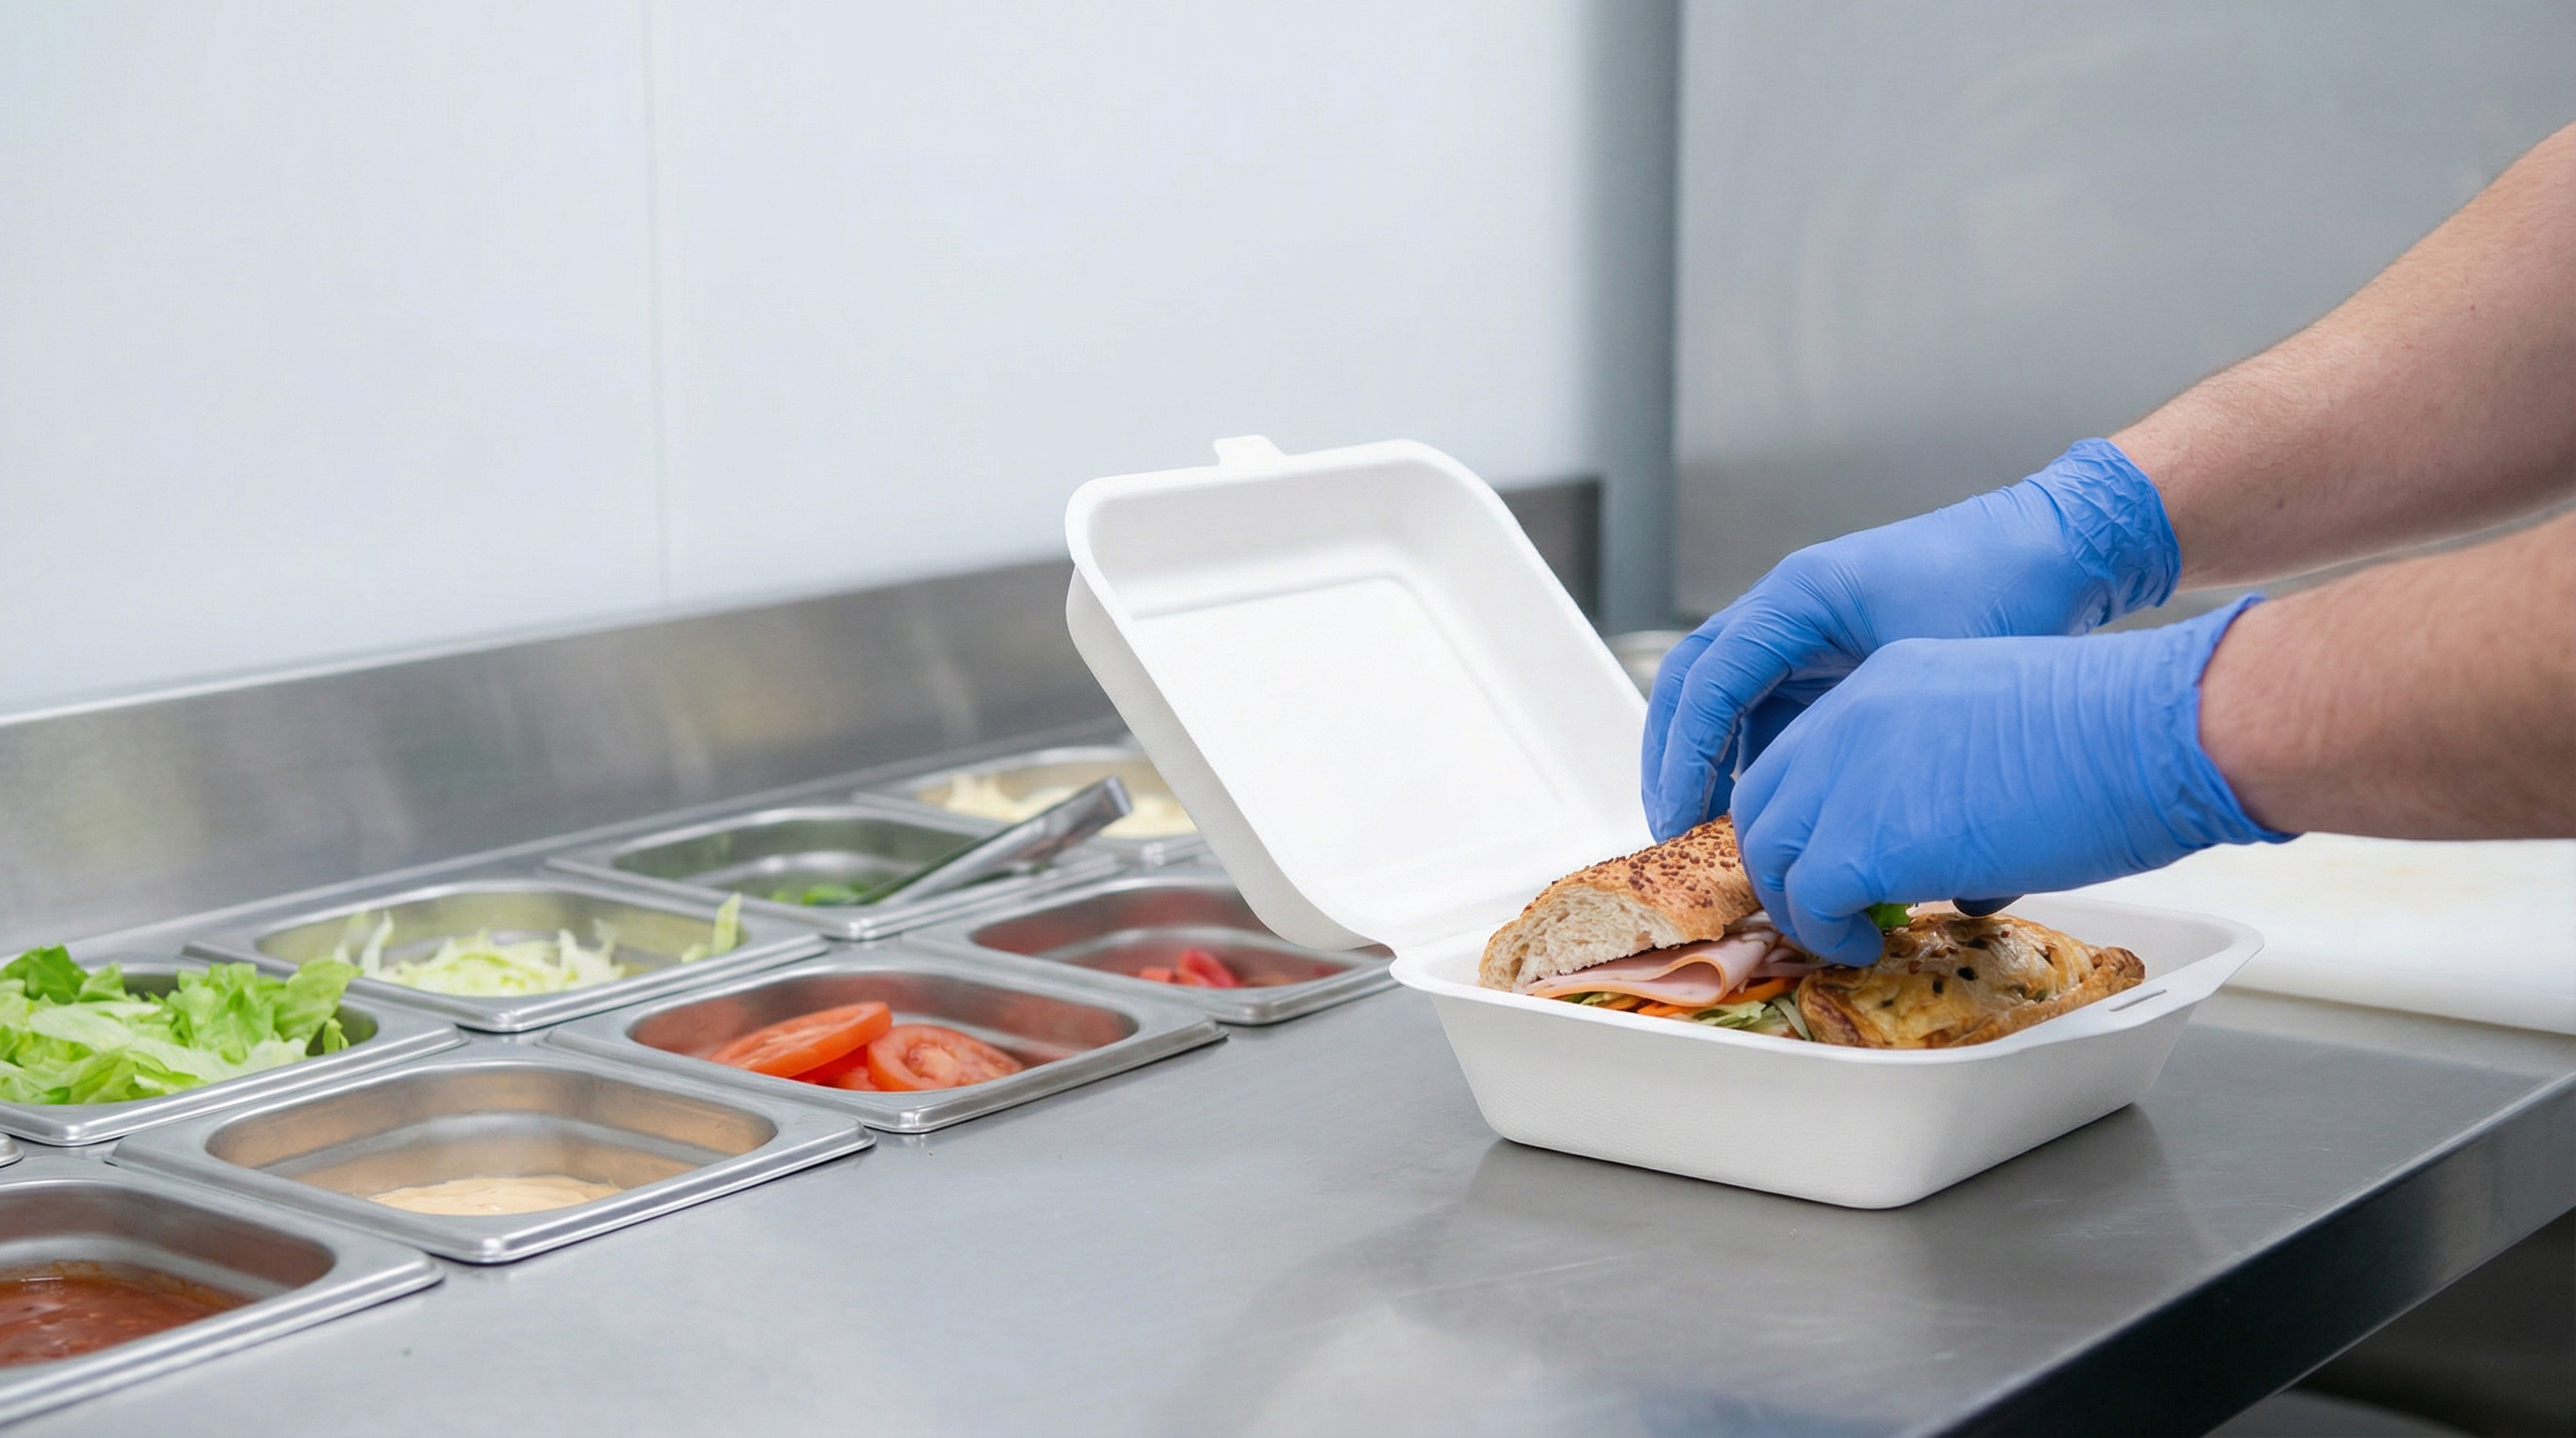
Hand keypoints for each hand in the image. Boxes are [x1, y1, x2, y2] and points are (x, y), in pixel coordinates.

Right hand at [1643, 439, 2180, 839]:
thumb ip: (1897, 747)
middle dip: (1673, 760)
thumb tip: (1871, 843)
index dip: (1686, 755)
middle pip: (1694, 685)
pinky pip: (1769, 713)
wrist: (2058, 548)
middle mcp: (1788, 610)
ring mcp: (1806, 634)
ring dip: (1708, 764)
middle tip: (1672, 834)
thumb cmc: (2007, 586)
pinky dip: (1757, 761)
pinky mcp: (1830, 658)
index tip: (1678, 819)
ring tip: (1710, 837)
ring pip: (1725, 701)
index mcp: (1800, 596)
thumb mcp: (1943, 668)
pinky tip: (1775, 815)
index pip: (1710, 677)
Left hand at [1729, 600, 2291, 966]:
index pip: (1803, 754)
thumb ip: (1956, 793)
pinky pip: (1809, 901)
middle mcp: (1850, 719)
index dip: (1807, 814)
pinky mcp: (1865, 840)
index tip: (1828, 856)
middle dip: (1782, 860)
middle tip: (1818, 904)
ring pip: (1772, 851)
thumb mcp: (2007, 743)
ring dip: (1799, 903)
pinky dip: (1826, 933)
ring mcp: (1848, 776)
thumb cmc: (2118, 735)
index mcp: (1884, 684)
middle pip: (1764, 800)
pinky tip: (1865, 944)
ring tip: (1845, 932)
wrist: (2152, 729)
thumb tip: (1958, 880)